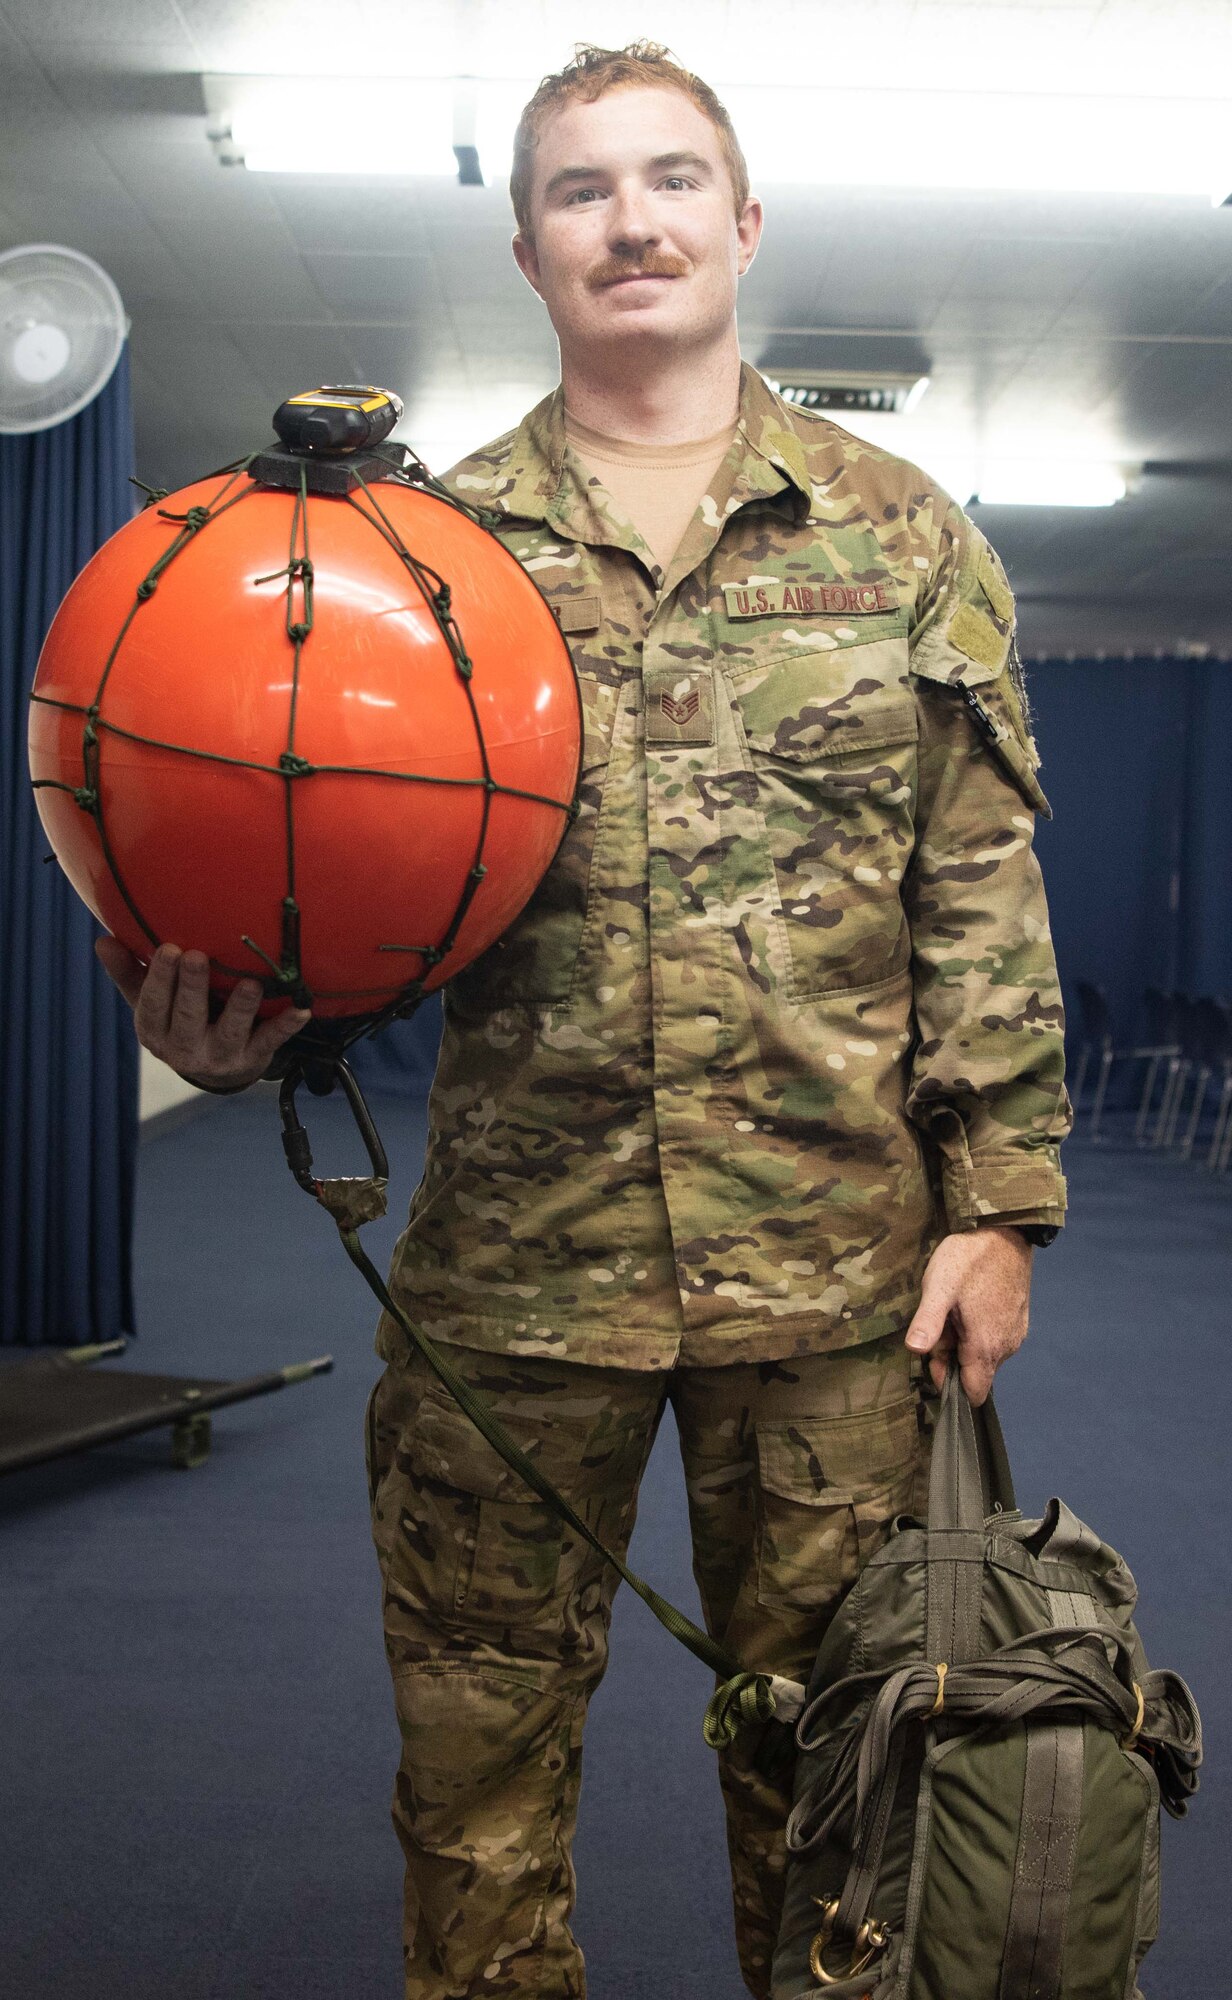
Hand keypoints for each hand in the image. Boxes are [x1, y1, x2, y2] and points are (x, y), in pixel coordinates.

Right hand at [96, 937, 310, 1092]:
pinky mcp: (253, 1057)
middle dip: (192, 988)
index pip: (153, 1005)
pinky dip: (286, 1025)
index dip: (159, 978)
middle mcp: (185, 1048)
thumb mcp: (148, 1001)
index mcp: (155, 1031)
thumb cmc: (176, 1020)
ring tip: (251, 984)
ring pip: (230, 1032)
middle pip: (188, 1017)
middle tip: (197, 957)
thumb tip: (102, 941)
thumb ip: (129, 973)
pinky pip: (271, 1041)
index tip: (168, 948)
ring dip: (241, 1008)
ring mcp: (221, 1056)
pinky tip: (301, 1010)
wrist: (214, 1070)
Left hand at [904, 1227, 1032, 1404]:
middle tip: (943, 1322)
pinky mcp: (1019, 1322)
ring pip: (985, 1357)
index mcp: (986, 1346)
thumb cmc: (969, 1259)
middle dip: (954, 1357)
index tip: (934, 1354)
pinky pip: (996, 1341)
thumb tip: (915, 1351)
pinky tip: (970, 1305)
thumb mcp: (939, 1287)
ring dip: (966, 1343)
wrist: (1004, 1232)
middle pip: (976, 1374)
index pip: (973, 1393)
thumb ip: (928, 1322)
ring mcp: (1016, 1334)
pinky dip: (980, 1332)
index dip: (949, 1381)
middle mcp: (1006, 1347)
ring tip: (956, 1309)